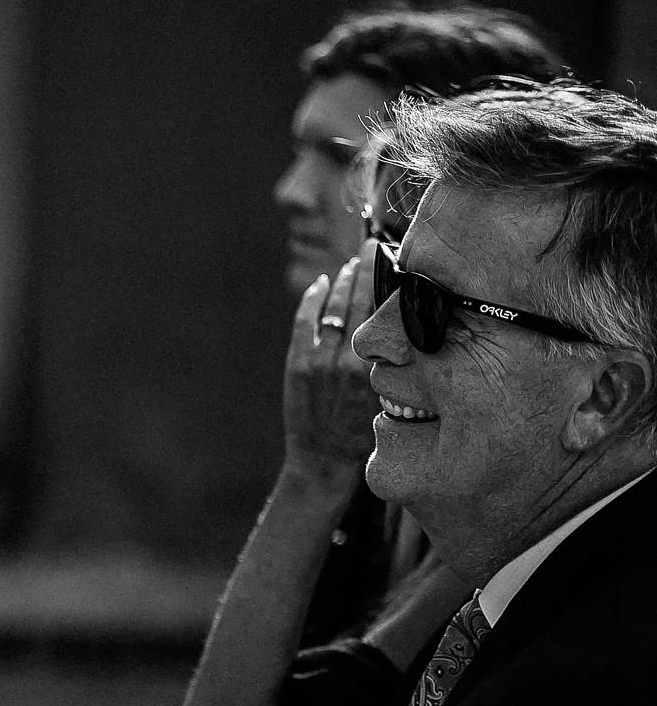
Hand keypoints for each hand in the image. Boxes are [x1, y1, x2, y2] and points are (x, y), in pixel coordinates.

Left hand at [281, 249, 380, 484]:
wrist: (325, 462)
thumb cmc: (366, 433)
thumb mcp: (393, 397)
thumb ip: (398, 363)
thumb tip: (408, 327)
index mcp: (379, 366)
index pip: (388, 311)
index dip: (390, 281)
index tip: (396, 258)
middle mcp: (350, 359)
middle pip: (361, 301)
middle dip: (366, 268)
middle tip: (371, 243)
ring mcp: (320, 360)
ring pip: (334, 308)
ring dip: (342, 282)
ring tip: (351, 264)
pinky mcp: (298, 364)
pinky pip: (305, 322)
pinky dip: (313, 300)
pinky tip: (320, 284)